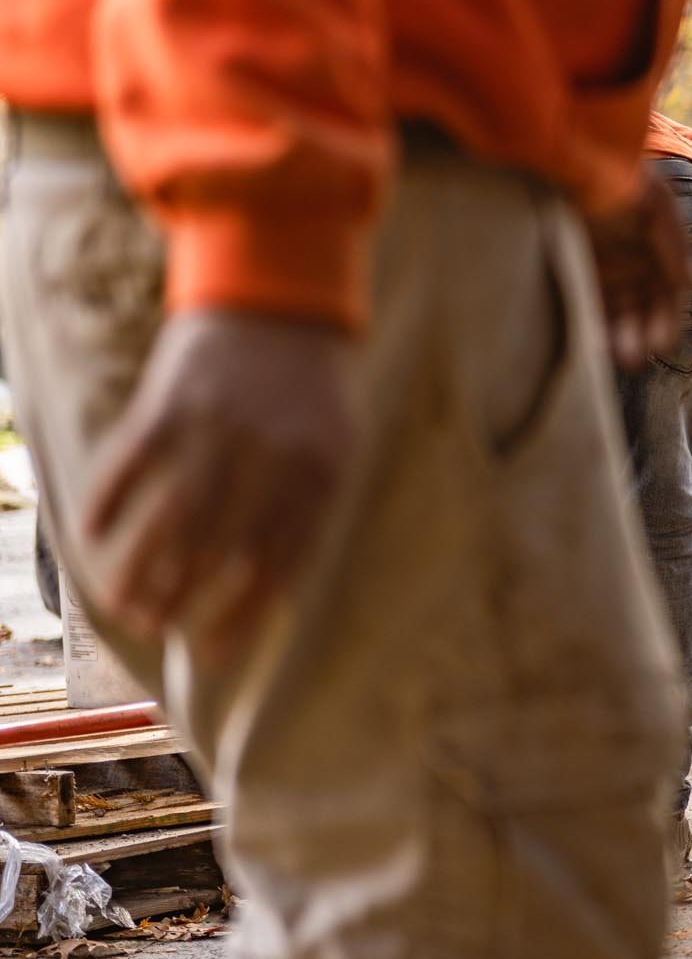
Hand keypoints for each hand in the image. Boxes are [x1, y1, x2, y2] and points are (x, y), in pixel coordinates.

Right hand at [80, 310, 359, 659]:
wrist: (280, 304)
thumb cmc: (309, 394)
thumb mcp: (332, 449)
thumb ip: (306, 513)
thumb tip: (270, 597)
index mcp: (319, 474)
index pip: (277, 564)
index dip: (241, 616)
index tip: (211, 655)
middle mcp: (269, 455)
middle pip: (215, 548)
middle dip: (181, 598)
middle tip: (154, 628)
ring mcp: (217, 428)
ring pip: (169, 518)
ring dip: (139, 568)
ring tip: (123, 605)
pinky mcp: (171, 402)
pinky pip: (130, 466)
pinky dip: (107, 503)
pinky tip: (91, 535)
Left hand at [584, 170, 691, 368]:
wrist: (575, 150)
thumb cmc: (623, 172)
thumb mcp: (658, 204)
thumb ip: (672, 243)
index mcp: (661, 254)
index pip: (667, 297)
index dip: (665, 320)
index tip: (660, 342)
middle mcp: (635, 266)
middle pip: (642, 310)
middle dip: (640, 335)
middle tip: (634, 357)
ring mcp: (604, 268)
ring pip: (614, 312)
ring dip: (616, 336)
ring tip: (613, 355)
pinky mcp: (576, 267)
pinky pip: (584, 302)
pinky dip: (587, 322)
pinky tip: (586, 340)